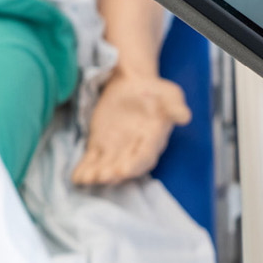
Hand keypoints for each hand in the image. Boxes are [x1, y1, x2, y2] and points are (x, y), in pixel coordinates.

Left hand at [72, 72, 190, 185]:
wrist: (131, 84)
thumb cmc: (153, 90)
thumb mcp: (168, 93)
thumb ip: (175, 105)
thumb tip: (185, 116)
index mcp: (153, 140)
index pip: (145, 156)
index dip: (135, 164)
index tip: (124, 170)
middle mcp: (135, 150)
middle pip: (124, 165)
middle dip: (113, 172)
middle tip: (103, 176)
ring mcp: (116, 150)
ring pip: (106, 166)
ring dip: (97, 174)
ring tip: (87, 178)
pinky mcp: (99, 146)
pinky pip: (92, 160)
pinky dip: (84, 169)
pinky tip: (76, 177)